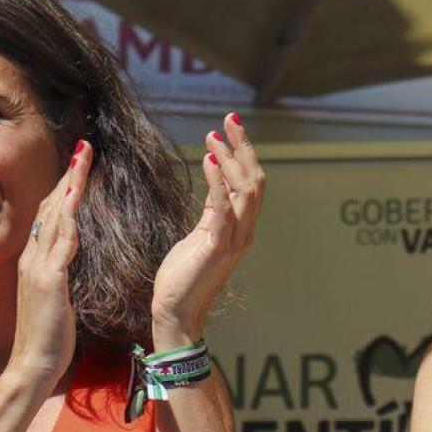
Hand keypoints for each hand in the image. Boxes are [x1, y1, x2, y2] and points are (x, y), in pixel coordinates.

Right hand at [10, 141, 91, 383]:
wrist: (35, 364)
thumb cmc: (51, 334)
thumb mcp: (58, 296)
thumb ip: (61, 271)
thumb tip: (69, 255)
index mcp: (40, 260)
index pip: (54, 214)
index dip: (67, 187)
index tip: (82, 163)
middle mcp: (35, 257)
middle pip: (53, 206)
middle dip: (69, 175)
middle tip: (84, 147)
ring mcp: (40, 268)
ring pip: (55, 217)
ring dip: (70, 187)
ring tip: (84, 160)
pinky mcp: (49, 281)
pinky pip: (60, 244)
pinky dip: (68, 220)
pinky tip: (76, 201)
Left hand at [151, 113, 264, 349]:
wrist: (176, 312)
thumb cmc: (183, 277)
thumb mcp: (200, 235)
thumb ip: (213, 211)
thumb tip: (216, 184)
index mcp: (241, 227)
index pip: (251, 183)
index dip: (244, 153)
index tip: (231, 128)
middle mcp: (245, 231)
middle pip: (255, 180)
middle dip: (244, 147)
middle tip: (229, 120)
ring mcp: (235, 239)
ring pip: (246, 190)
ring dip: (231, 159)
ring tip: (214, 136)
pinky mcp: (217, 245)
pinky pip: (223, 206)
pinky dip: (217, 180)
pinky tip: (207, 159)